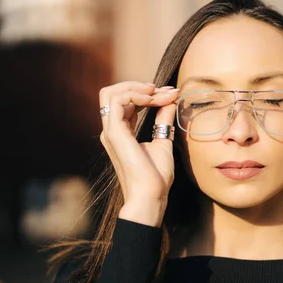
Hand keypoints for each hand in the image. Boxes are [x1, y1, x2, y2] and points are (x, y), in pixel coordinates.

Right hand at [99, 81, 179, 218]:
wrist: (150, 196)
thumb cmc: (156, 177)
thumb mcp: (162, 141)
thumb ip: (162, 120)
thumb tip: (169, 101)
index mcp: (121, 133)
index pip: (127, 102)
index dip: (148, 93)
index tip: (172, 94)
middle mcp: (112, 130)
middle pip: (114, 93)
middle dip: (140, 86)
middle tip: (165, 90)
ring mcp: (111, 131)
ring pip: (111, 92)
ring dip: (138, 88)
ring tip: (159, 93)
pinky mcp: (114, 133)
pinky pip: (116, 101)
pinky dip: (135, 94)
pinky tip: (153, 99)